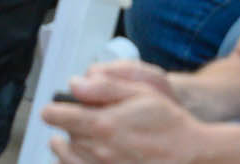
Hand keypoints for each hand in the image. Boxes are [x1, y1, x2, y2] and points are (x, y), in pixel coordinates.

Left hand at [43, 72, 198, 163]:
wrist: (189, 156)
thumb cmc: (168, 123)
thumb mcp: (140, 92)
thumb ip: (105, 87)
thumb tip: (74, 84)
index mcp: (103, 125)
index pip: (60, 118)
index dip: (53, 111)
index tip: (50, 109)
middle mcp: (98, 152)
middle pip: (65, 139)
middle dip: (65, 128)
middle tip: (70, 121)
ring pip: (69, 161)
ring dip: (67, 150)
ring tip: (66, 142)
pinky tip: (82, 159)